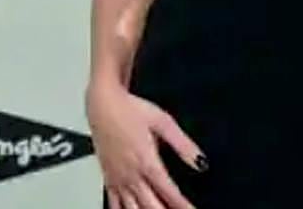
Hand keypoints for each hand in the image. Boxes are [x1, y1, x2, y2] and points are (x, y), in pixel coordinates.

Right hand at [86, 81, 205, 208]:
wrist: (102, 103)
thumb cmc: (130, 109)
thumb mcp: (163, 122)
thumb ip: (183, 144)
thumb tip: (200, 161)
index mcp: (147, 161)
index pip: (169, 192)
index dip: (183, 205)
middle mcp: (131, 174)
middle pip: (151, 206)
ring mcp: (118, 179)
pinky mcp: (108, 179)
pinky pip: (115, 204)